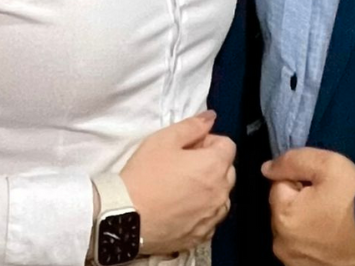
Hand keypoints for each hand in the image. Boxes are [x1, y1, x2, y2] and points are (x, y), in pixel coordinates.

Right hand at [118, 110, 235, 255]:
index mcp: (214, 166)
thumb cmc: (144, 176)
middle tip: (182, 166)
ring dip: (209, 189)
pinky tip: (180, 209)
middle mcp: (221, 193)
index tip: (188, 147)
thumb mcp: (163, 140)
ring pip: (221, 196)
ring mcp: (213, 217)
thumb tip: (210, 117)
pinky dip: (201, 212)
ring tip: (181, 189)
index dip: (207, 141)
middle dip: (211, 164)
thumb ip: (192, 126)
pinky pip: (210, 218)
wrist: (126, 218)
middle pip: (227, 170)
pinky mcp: (202, 236)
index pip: (227, 146)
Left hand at [261, 147, 354, 265]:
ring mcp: (295, 262)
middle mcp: (282, 244)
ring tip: (337, 222)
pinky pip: (306, 249)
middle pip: (286, 210)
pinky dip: (316, 243)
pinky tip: (336, 238)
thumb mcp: (329, 165)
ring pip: (295, 231)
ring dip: (309, 224)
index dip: (302, 181)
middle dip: (303, 203)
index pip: (280, 185)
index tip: (324, 187)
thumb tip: (267, 168)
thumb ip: (293, 161)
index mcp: (282, 216)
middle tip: (333, 203)